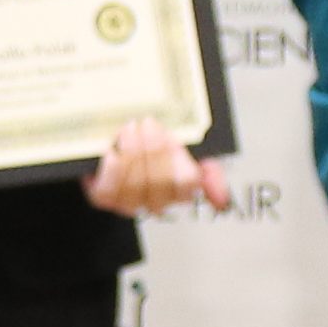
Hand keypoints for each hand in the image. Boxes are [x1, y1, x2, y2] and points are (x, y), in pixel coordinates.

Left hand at [81, 117, 231, 218]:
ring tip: (129, 130)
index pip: (188, 183)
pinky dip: (111, 170)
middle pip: (160, 182)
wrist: (116, 136)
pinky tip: (112, 152)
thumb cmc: (152, 143)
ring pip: (135, 186)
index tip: (171, 136)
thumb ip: (209, 170)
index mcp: (181, 189)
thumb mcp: (189, 147)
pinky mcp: (105, 198)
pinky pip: (108, 191)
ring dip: (132, 154)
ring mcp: (130, 202)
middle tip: (147, 124)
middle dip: (153, 150)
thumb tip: (222, 201)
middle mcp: (157, 201)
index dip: (177, 159)